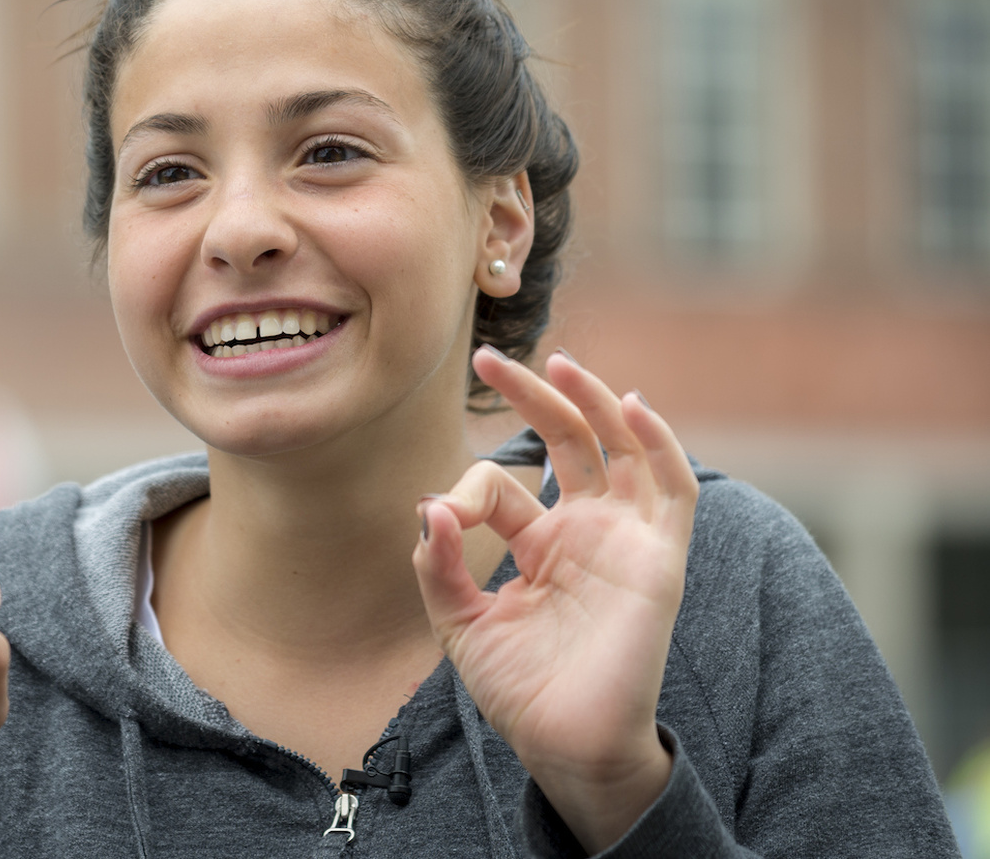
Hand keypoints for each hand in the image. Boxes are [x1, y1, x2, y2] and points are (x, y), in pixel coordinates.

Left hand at [413, 347, 696, 852]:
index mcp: (539, 543)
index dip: (468, 488)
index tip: (444, 515)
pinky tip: (628, 403)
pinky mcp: (658, 558)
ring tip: (561, 363)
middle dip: (531, 395)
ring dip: (596, 400)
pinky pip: (672, 488)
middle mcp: (585, 531)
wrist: (565, 745)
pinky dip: (658, 440)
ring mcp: (624, 539)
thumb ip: (440, 565)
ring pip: (624, 447)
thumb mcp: (459, 622)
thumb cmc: (519, 688)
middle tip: (487, 355)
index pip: (504, 482)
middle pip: (568, 440)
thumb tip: (428, 505)